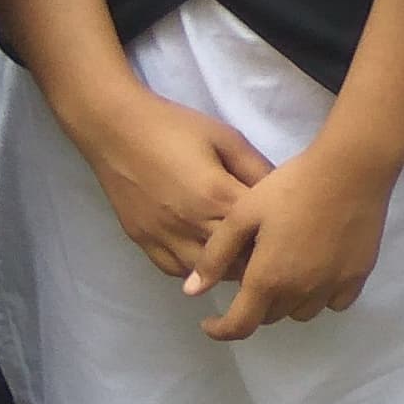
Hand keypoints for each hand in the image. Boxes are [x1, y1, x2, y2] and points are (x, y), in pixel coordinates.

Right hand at [76, 83, 277, 279]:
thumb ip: (257, 168)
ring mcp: (163, 238)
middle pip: (234, 262)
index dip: (276, 236)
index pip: (258, 233)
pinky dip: (194, 271)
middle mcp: (191, 225)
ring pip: (205, 275)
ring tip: (239, 255)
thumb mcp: (226, 138)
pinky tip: (205, 257)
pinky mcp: (143, 242)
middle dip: (254, 258)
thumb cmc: (175, 128)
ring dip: (225, 269)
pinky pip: (175, 270)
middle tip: (267, 248)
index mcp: (216, 197)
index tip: (288, 232)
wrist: (116, 129)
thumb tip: (282, 193)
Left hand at [186, 144, 393, 338]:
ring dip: (288, 302)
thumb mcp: (243, 215)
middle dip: (254, 306)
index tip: (210, 321)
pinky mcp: (358, 275)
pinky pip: (335, 302)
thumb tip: (192, 291)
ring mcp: (332, 286)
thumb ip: (216, 256)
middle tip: (253, 276)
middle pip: (270, 317)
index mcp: (267, 279)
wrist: (350, 169)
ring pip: (302, 312)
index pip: (239, 326)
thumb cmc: (291, 187)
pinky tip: (319, 272)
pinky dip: (322, 296)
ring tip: (286, 274)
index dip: (220, 330)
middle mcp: (300, 291)